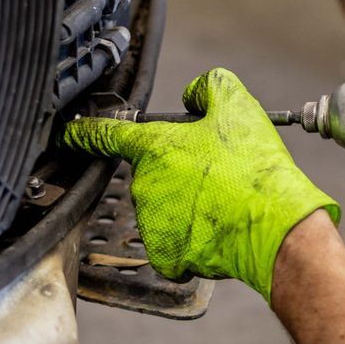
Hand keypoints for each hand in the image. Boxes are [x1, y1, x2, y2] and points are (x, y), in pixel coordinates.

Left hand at [61, 68, 340, 302]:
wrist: (274, 225)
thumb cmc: (255, 169)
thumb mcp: (237, 106)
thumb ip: (207, 87)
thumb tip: (192, 95)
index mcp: (155, 148)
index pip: (106, 135)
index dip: (85, 132)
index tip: (71, 134)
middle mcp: (144, 186)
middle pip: (152, 176)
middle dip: (178, 175)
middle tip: (216, 177)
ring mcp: (151, 224)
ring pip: (164, 211)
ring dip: (186, 208)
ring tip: (223, 205)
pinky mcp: (165, 256)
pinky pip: (173, 245)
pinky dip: (192, 240)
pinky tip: (218, 231)